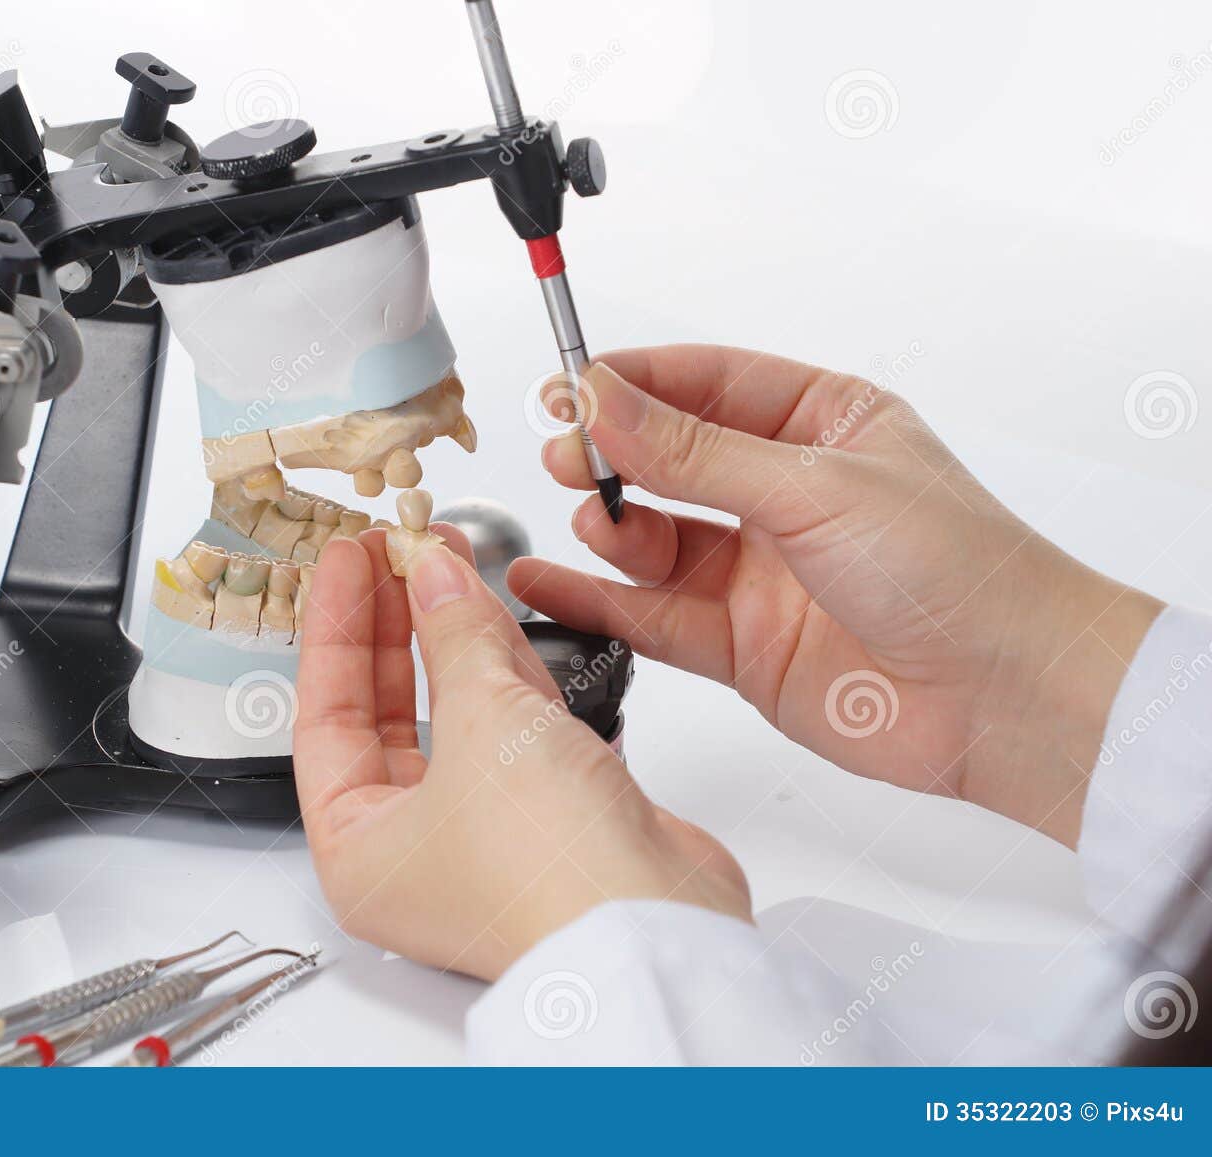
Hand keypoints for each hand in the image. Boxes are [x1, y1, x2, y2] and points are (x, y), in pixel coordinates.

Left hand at [294, 527, 750, 981]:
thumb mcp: (482, 723)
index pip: (324, 716)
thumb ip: (453, 636)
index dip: (335, 627)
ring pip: (451, 713)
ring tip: (441, 559)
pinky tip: (489, 609)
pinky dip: (503, 668)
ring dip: (449, 635)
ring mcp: (483, 833)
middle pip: (384, 711)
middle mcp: (412, 850)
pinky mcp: (546, 813)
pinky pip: (509, 725)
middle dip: (392, 624)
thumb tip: (432, 573)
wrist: (658, 927)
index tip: (346, 560)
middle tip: (393, 552)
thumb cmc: (549, 873)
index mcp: (358, 853)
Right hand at [517, 345, 1162, 846]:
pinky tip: (548, 584)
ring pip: (655, 540)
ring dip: (610, 527)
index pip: (704, 383)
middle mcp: (785, 494)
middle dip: (612, 455)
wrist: (1007, 697)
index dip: (632, 384)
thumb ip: (697, 453)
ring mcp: (761, 572)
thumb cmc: (960, 572)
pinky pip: (652, 615)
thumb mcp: (816, 486)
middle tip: (568, 457)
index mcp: (821, 424)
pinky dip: (596, 600)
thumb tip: (606, 403)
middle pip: (669, 460)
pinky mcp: (742, 645)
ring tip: (594, 521)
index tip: (569, 391)